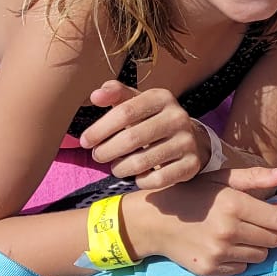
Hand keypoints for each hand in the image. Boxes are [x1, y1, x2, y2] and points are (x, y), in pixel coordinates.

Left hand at [78, 81, 209, 189]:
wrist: (191, 139)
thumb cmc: (152, 120)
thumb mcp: (136, 102)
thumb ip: (115, 94)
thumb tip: (95, 96)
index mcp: (162, 97)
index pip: (124, 112)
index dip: (99, 129)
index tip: (85, 141)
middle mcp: (178, 117)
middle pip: (131, 138)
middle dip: (106, 150)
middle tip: (97, 156)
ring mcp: (187, 141)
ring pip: (142, 162)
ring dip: (120, 168)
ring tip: (115, 167)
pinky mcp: (192, 164)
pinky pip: (158, 179)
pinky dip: (141, 180)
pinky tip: (137, 176)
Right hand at [127, 165, 276, 275]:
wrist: (153, 221)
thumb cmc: (191, 195)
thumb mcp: (220, 179)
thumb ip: (255, 177)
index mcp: (233, 204)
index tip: (272, 210)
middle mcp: (228, 230)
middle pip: (275, 239)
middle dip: (270, 230)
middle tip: (253, 221)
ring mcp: (219, 252)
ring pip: (261, 255)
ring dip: (256, 245)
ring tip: (238, 232)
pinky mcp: (211, 269)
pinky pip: (242, 267)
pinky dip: (239, 257)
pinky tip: (224, 245)